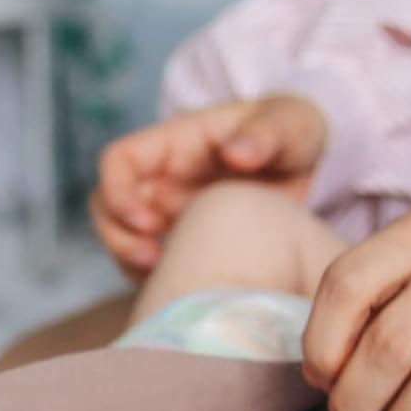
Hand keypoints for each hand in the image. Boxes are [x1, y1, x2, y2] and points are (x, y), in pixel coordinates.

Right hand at [89, 94, 327, 279]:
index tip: (147, 222)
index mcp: (174, 143)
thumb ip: (267, 132)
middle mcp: (160, 178)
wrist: (303, 164)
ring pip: (120, 235)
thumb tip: (236, 153)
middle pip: (107, 205)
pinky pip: (147, 262)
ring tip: (166, 275)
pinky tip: (187, 288)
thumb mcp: (291, 123)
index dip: (118, 192)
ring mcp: (166, 210)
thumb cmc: (290, 132)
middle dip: (119, 236)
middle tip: (154, 260)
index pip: (118, 161)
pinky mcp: (180, 239)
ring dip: (130, 259)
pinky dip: (155, 278)